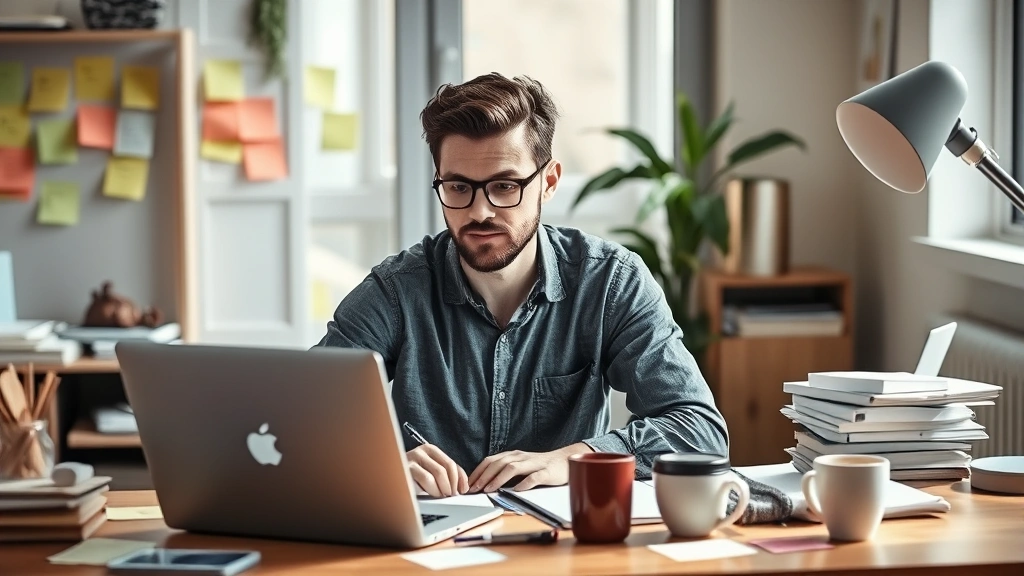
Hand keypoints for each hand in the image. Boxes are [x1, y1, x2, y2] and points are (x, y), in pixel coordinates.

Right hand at [407, 444, 468, 497]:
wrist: (389, 481)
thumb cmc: (411, 480)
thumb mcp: (431, 474)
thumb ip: (447, 475)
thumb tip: (463, 486)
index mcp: (429, 450)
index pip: (451, 463)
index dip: (459, 478)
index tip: (462, 490)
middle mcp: (421, 451)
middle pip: (446, 468)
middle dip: (451, 484)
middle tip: (450, 495)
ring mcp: (412, 458)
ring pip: (438, 473)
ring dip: (443, 488)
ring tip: (440, 495)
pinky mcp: (406, 468)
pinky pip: (426, 478)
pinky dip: (433, 489)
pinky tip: (431, 494)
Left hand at [468, 442, 593, 492]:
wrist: (566, 461)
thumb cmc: (541, 466)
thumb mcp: (521, 466)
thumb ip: (506, 471)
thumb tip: (485, 484)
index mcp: (514, 456)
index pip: (491, 460)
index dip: (478, 471)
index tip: (468, 484)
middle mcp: (522, 457)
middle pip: (499, 463)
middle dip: (484, 476)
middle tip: (473, 489)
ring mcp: (534, 463)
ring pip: (513, 468)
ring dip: (498, 479)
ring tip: (489, 489)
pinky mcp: (547, 472)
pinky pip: (534, 477)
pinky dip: (525, 483)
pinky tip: (517, 490)